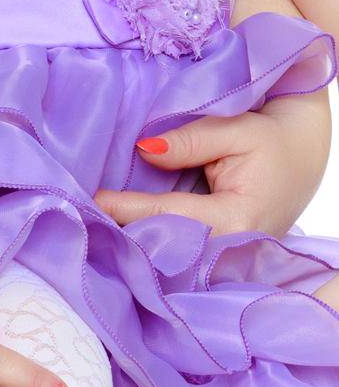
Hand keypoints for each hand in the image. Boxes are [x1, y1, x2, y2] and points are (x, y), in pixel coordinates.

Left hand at [96, 92, 330, 236]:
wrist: (305, 155)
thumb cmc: (273, 141)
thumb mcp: (236, 129)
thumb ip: (191, 140)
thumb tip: (144, 150)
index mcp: (237, 220)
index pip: (173, 214)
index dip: (132, 208)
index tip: (96, 201)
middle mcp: (232, 249)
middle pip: (169, 245)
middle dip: (127, 235)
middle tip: (82, 221)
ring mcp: (228, 257)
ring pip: (173, 254)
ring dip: (136, 243)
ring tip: (94, 229)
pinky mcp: (221, 253)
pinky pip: (182, 251)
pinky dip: (153, 243)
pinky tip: (123, 233)